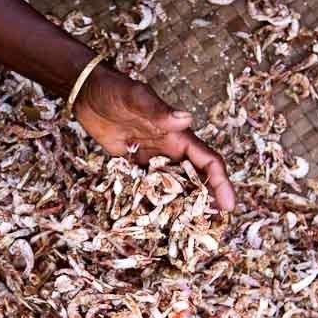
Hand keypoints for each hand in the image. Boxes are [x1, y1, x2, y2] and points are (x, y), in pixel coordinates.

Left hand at [74, 68, 235, 210]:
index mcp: (178, 135)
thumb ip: (160, 111)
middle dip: (208, 200)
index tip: (229, 205)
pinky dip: (155, 201)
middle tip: (214, 226)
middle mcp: (169, 149)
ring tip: (190, 228)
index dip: (221, 183)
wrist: (87, 92)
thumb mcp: (137, 98)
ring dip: (184, 204)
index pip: (207, 161)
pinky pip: (148, 186)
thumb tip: (186, 119)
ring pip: (175, 185)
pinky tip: (156, 219)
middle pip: (196, 178)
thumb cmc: (114, 90)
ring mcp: (152, 158)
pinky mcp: (134, 164)